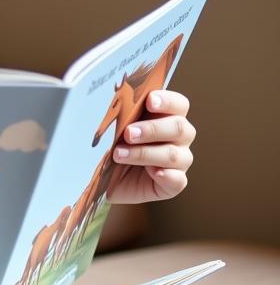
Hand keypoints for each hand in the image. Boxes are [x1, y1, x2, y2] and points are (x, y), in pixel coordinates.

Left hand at [107, 90, 194, 204]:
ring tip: (119, 154)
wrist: (105, 181)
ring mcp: (179, 161)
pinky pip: (177, 179)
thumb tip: (113, 102)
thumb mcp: (113, 129)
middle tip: (128, 133)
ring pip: (173, 154)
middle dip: (152, 129)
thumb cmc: (113, 147)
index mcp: (166, 117)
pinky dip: (166, 175)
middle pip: (179, 127)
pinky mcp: (173, 183)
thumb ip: (120, 116)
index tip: (149, 101)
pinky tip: (153, 173)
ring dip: (144, 153)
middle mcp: (178, 138)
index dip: (167, 101)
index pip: (179, 104)